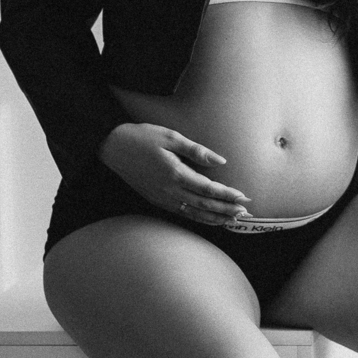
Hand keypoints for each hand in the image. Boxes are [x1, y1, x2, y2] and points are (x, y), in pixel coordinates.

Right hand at [97, 124, 251, 225]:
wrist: (112, 147)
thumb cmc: (142, 137)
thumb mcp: (171, 137)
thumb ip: (196, 151)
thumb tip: (220, 161)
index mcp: (175, 173)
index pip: (207, 189)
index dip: (227, 195)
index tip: (243, 197)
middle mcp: (169, 190)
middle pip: (204, 205)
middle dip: (225, 210)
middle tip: (245, 213)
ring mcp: (162, 198)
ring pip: (194, 213)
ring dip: (215, 218)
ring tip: (233, 221)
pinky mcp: (156, 200)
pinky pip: (182, 213)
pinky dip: (198, 218)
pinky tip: (209, 219)